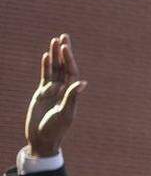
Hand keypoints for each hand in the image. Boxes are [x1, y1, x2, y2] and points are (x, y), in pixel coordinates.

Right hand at [25, 34, 86, 156]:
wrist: (42, 138)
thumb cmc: (56, 128)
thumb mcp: (65, 113)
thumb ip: (72, 97)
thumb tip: (83, 83)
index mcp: (71, 94)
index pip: (71, 72)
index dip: (69, 59)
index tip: (66, 47)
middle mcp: (63, 90)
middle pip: (64, 67)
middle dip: (64, 52)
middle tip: (64, 36)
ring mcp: (52, 91)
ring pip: (54, 69)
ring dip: (55, 56)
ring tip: (54, 41)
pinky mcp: (42, 94)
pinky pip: (45, 76)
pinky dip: (46, 66)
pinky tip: (46, 56)